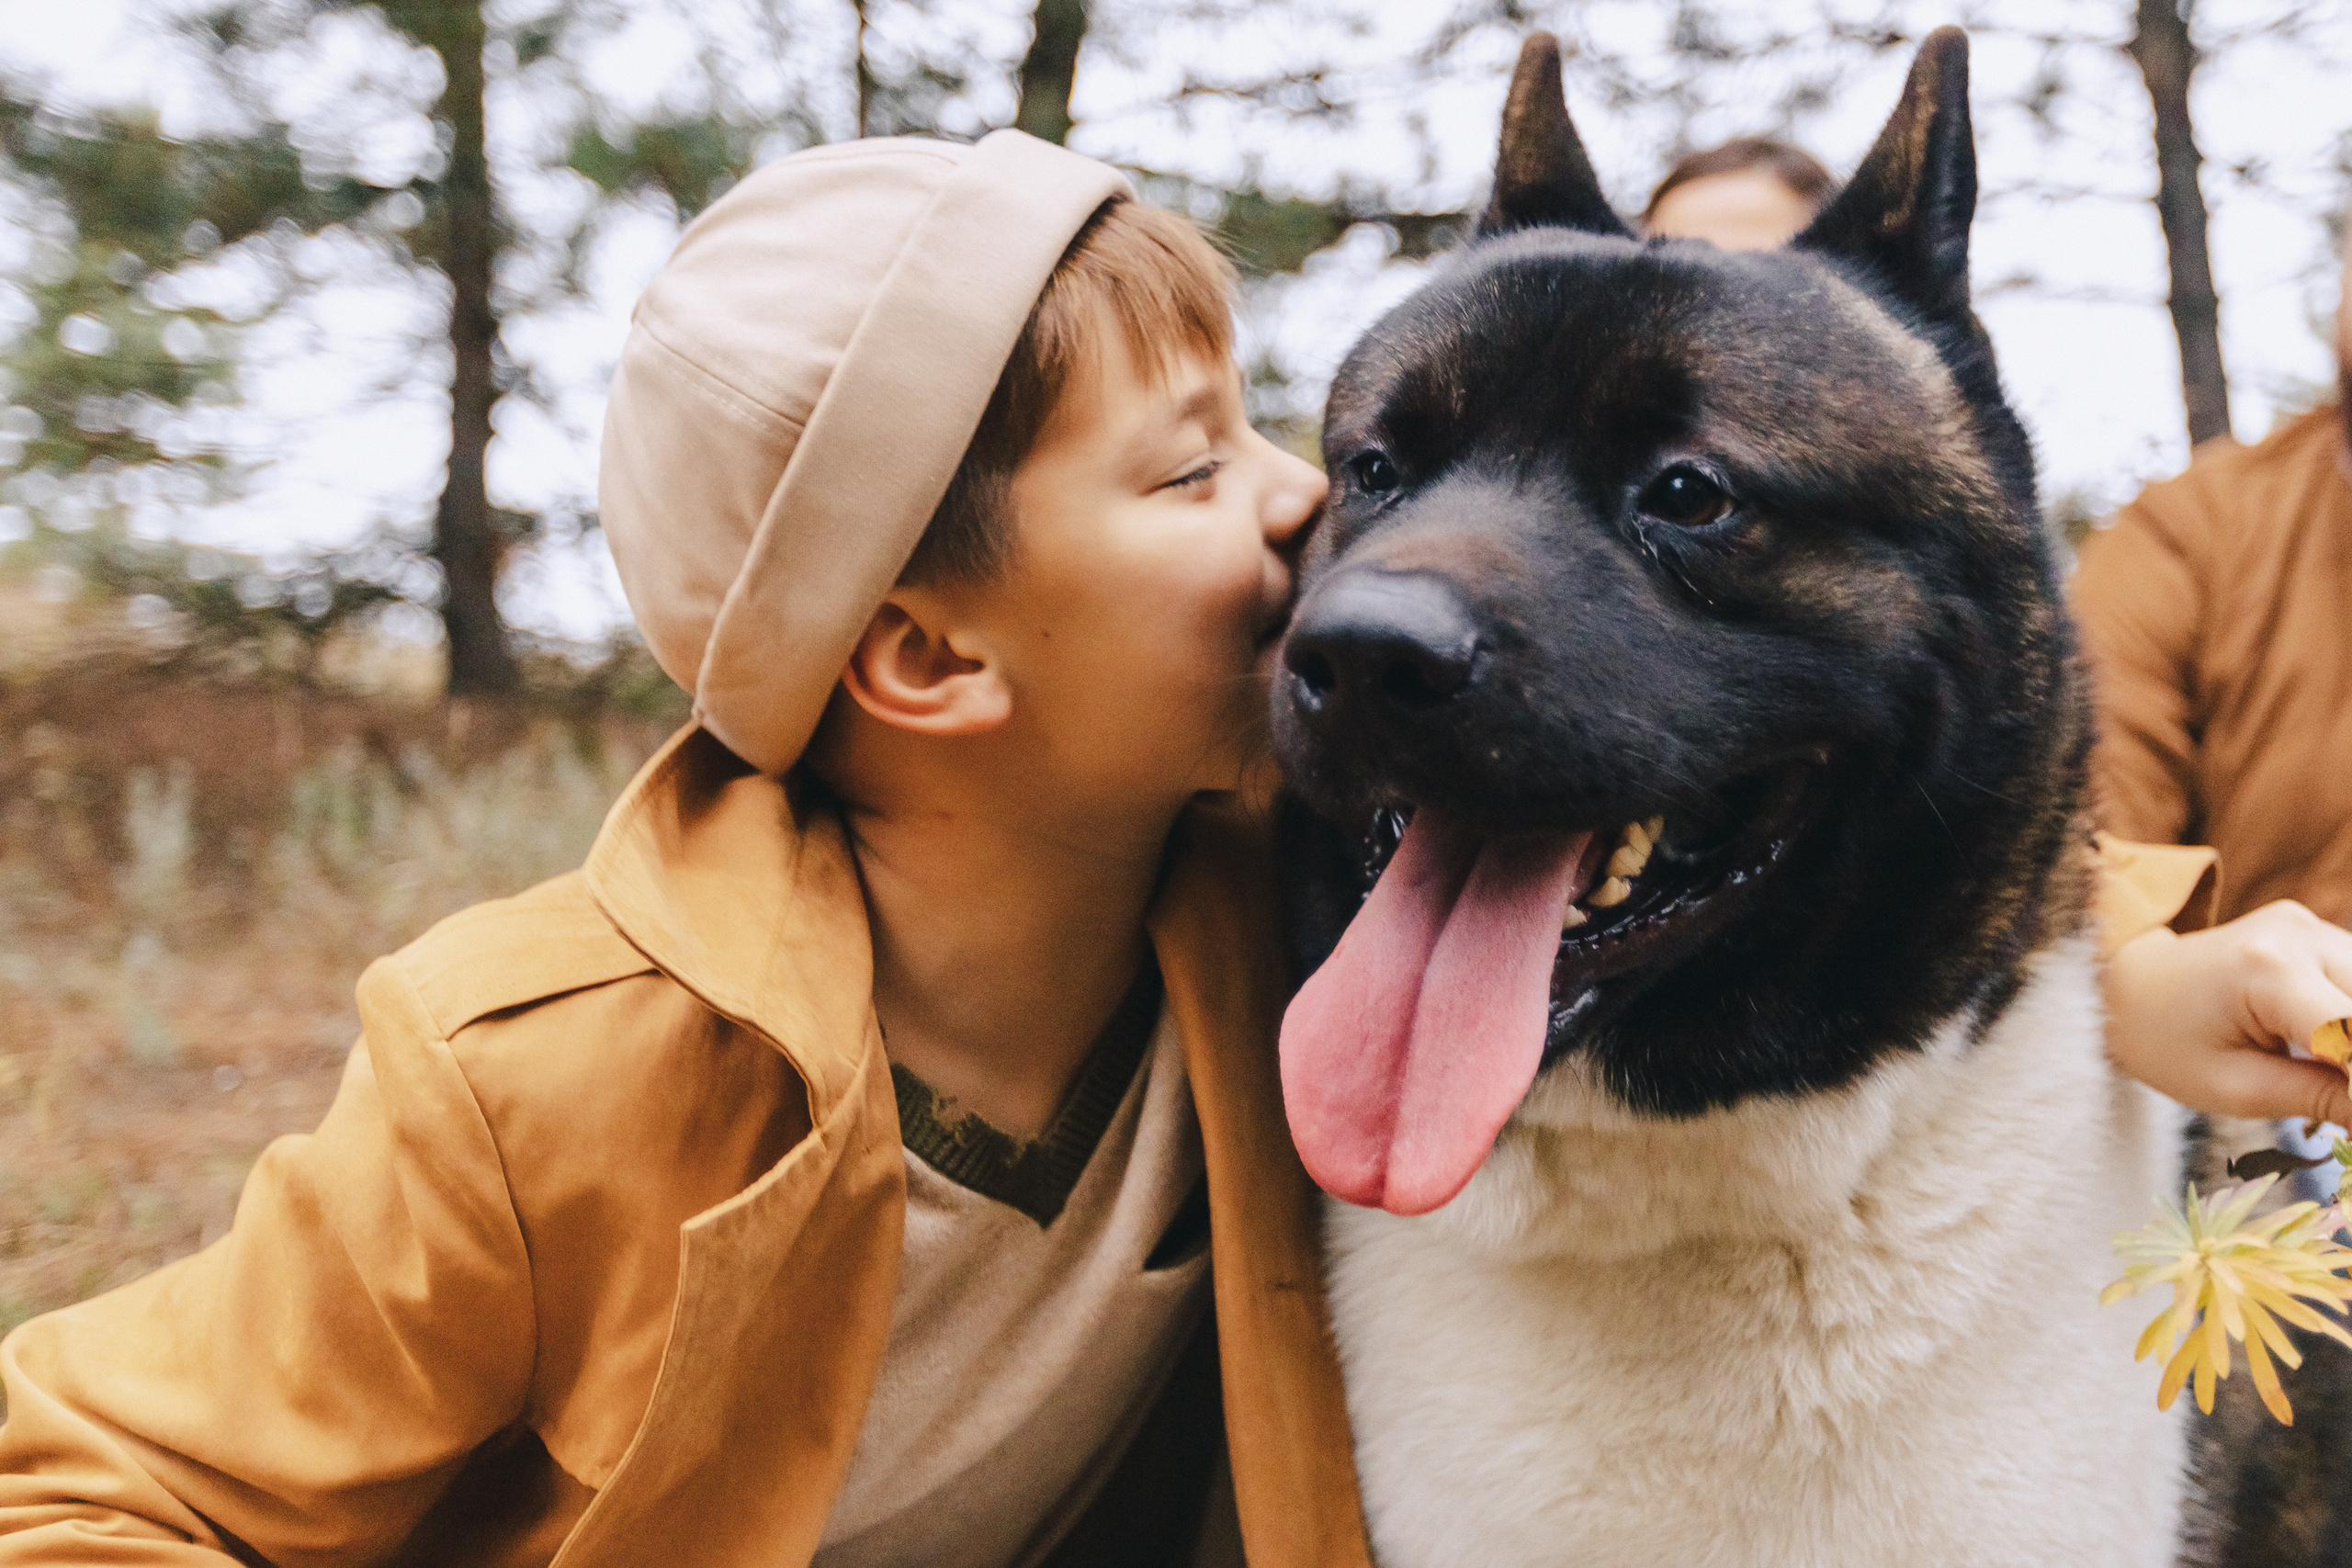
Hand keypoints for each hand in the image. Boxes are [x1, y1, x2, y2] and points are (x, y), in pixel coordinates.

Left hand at [2104, 900, 2351, 1128]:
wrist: (2131, 988)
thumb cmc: (2168, 1044)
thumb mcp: (2236, 1089)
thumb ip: (2320, 1099)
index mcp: (2270, 971)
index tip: (2350, 1120)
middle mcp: (2298, 935)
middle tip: (2340, 1105)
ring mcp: (2308, 926)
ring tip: (2328, 1076)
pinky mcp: (2312, 930)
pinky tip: (2332, 1050)